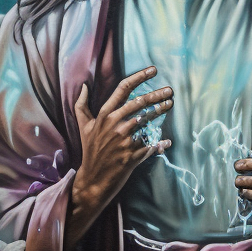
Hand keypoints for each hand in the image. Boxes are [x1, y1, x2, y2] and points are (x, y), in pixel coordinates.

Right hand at [66, 67, 172, 250]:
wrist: (92, 180)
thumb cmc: (90, 151)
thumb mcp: (83, 127)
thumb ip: (81, 105)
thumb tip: (84, 86)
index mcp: (104, 115)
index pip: (123, 89)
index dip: (139, 76)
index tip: (153, 69)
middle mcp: (114, 125)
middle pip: (139, 103)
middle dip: (156, 94)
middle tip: (170, 90)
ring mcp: (123, 141)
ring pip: (146, 122)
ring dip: (160, 112)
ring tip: (170, 105)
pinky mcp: (131, 156)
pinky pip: (150, 146)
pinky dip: (159, 143)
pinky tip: (167, 141)